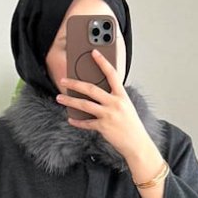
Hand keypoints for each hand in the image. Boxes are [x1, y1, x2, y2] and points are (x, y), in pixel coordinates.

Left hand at [55, 50, 162, 173]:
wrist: (137, 144)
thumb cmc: (132, 126)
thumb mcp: (126, 107)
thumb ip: (114, 98)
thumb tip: (97, 93)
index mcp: (122, 96)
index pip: (112, 74)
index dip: (102, 62)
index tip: (94, 53)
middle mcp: (115, 103)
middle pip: (91, 89)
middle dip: (75, 83)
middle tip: (64, 80)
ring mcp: (108, 115)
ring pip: (84, 105)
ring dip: (70, 101)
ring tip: (59, 98)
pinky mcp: (103, 127)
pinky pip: (86, 123)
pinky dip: (77, 121)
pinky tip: (71, 119)